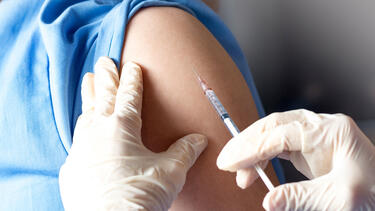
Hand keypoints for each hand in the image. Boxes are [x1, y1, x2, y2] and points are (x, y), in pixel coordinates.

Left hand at [59, 57, 207, 210]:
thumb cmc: (139, 196)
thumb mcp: (170, 171)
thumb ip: (185, 151)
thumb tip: (199, 139)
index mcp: (122, 127)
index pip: (130, 95)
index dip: (133, 79)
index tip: (132, 65)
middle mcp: (98, 132)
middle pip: (103, 96)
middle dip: (106, 77)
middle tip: (104, 61)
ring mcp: (81, 148)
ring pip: (86, 114)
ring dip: (89, 97)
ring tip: (88, 83)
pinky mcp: (72, 167)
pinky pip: (77, 139)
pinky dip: (82, 128)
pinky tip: (83, 129)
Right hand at [217, 109, 374, 210]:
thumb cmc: (374, 192)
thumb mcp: (337, 199)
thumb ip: (298, 197)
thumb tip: (268, 200)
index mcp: (331, 131)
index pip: (280, 134)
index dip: (252, 149)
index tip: (232, 163)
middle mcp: (321, 127)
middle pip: (273, 127)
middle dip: (247, 144)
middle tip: (227, 163)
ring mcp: (315, 136)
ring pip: (274, 134)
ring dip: (253, 151)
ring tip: (241, 174)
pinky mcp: (311, 149)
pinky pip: (280, 146)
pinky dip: (264, 156)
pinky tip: (255, 168)